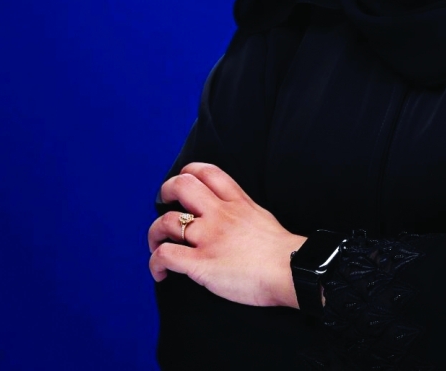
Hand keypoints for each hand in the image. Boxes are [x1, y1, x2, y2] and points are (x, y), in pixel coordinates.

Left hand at [148, 162, 304, 307]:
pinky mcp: (200, 263)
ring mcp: (208, 237)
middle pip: (181, 186)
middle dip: (166, 192)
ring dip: (154, 234)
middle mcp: (219, 214)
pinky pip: (165, 255)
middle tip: (165, 204)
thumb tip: (234, 220)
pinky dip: (155, 263)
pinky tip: (161, 272)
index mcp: (237, 202)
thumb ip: (244, 213)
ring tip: (156, 245)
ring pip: (165, 222)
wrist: (291, 270)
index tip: (183, 185)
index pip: (207, 172)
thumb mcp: (263, 217)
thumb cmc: (283, 251)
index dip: (188, 172)